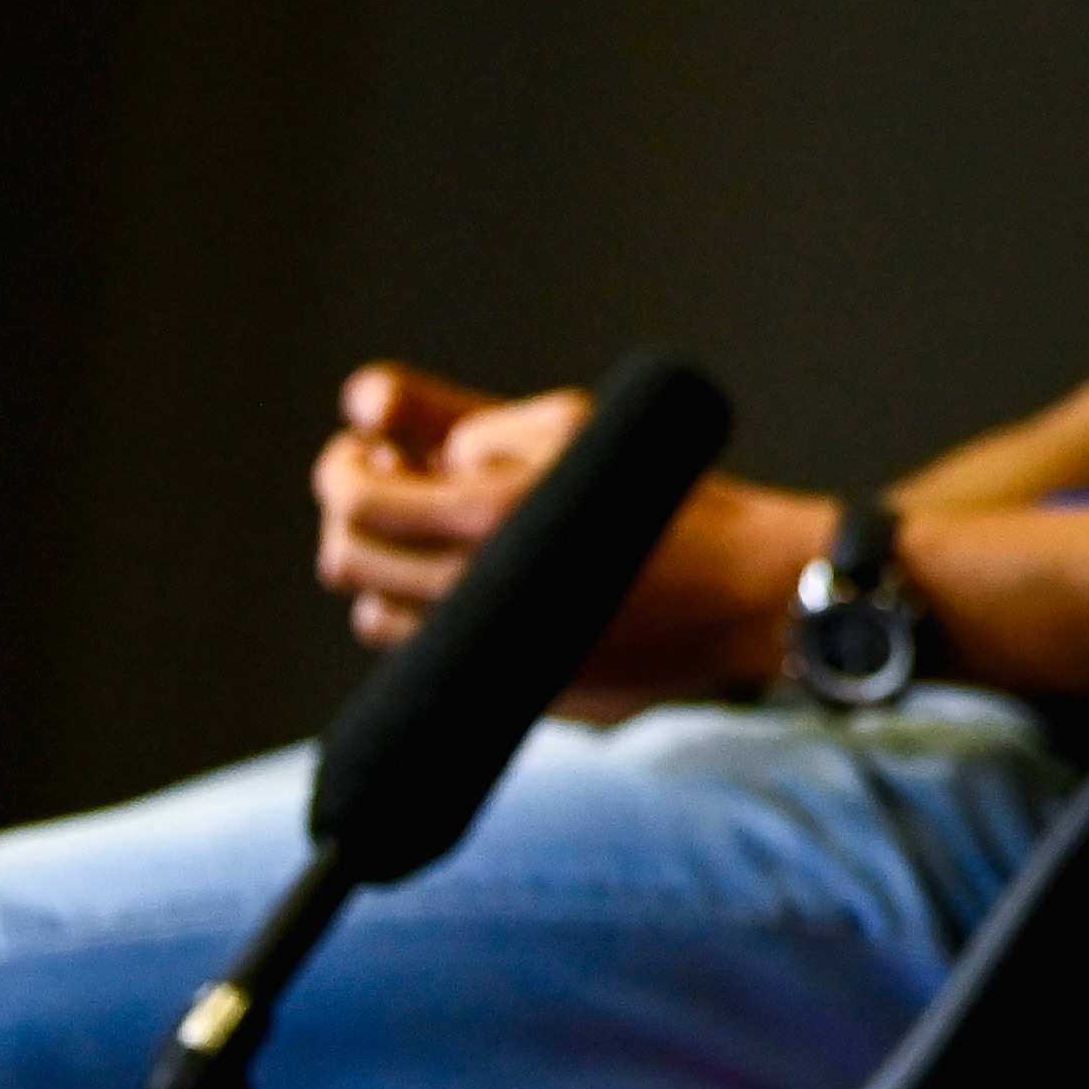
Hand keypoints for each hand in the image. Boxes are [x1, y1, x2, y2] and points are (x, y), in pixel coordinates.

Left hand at [308, 360, 832, 709]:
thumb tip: (362, 398)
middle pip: (348, 562)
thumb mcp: (567, 426)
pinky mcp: (509, 690)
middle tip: (395, 483)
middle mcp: (475, 595)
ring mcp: (491, 653)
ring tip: (438, 536)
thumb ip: (454, 412)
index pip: (353, 501)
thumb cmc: (663, 492)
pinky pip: (426, 655)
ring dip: (389, 570)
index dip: (343, 468)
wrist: (745, 589)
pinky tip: (475, 580)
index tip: (367, 450)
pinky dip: (429, 614)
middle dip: (357, 515)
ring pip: (376, 616)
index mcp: (486, 518)